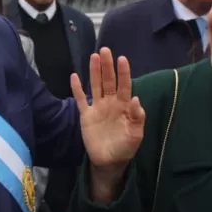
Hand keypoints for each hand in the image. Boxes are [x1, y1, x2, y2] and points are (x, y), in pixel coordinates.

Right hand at [72, 48, 145, 171]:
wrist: (109, 161)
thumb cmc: (125, 147)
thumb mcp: (136, 134)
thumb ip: (137, 117)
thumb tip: (136, 99)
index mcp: (124, 106)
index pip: (124, 85)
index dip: (123, 73)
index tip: (122, 59)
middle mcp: (110, 103)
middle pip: (109, 80)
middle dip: (107, 66)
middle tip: (105, 50)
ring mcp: (97, 107)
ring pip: (96, 85)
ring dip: (94, 71)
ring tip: (93, 56)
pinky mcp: (86, 115)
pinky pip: (81, 99)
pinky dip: (77, 89)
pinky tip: (74, 76)